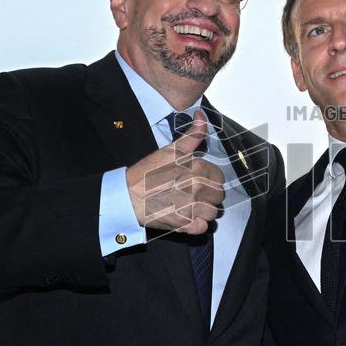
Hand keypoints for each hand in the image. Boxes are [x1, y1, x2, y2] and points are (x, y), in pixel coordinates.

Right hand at [125, 110, 224, 234]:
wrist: (127, 196)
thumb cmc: (147, 173)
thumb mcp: (169, 150)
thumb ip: (191, 136)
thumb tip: (202, 117)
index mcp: (197, 168)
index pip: (219, 177)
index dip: (210, 179)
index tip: (200, 181)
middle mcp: (197, 188)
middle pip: (218, 196)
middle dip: (208, 195)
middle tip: (193, 194)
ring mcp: (191, 207)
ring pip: (212, 213)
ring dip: (204, 211)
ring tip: (190, 206)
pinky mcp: (184, 224)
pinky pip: (203, 228)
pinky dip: (197, 225)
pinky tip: (187, 217)